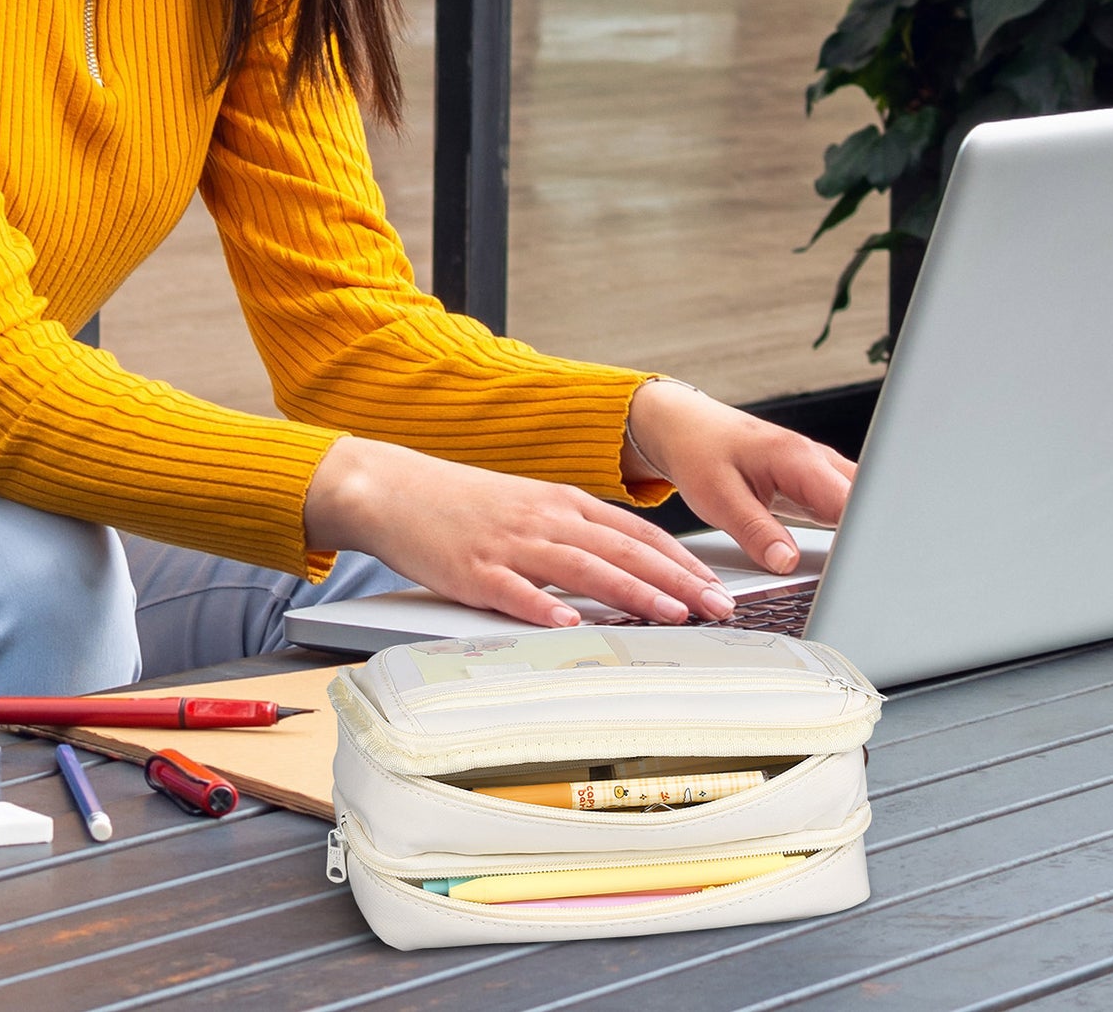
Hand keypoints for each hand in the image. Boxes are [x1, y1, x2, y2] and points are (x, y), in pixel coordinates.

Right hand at [303, 435, 739, 627]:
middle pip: (622, 551)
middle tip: (716, 606)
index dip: (680, 560)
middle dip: (676, 581)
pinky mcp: (473, 570)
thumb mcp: (530, 506)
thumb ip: (576, 532)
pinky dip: (544, 609)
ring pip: (582, 569)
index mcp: (562, 502)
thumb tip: (628, 564)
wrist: (395, 489)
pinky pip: (515, 592)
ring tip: (670, 615)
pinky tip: (569, 625)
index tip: (715, 584)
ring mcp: (510, 544)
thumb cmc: (464, 504)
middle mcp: (544, 519)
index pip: (635, 532)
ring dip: (631, 593)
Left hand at [622, 379, 855, 577]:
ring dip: (862, 534)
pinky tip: (843, 555)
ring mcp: (820, 470)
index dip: (864, 538)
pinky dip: (847, 529)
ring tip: (858, 570)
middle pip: (867, 502)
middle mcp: (817, 460)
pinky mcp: (814, 482)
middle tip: (867, 578)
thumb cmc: (699, 452)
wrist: (686, 427)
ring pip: (860, 504)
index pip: (852, 503)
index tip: (863, 568)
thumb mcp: (718, 497)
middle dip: (873, 538)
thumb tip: (786, 564)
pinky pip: (844, 506)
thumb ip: (755, 531)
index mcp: (798, 459)